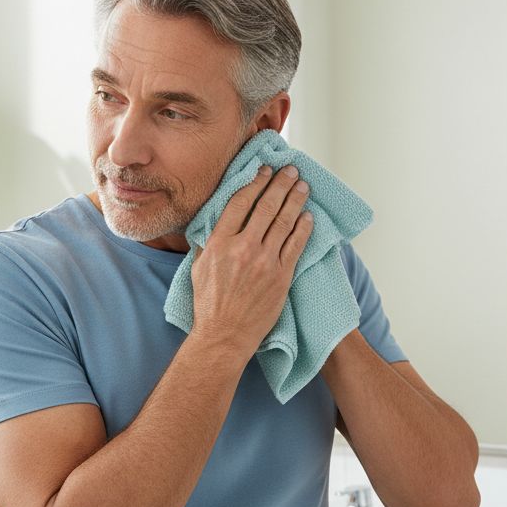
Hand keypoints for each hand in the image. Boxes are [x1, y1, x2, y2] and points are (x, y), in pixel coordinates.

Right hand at [189, 164, 312, 354]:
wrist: (224, 335)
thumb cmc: (209, 304)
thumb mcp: (198, 268)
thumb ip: (208, 242)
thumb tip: (214, 222)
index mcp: (219, 243)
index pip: (240, 202)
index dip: (255, 182)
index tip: (264, 170)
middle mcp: (242, 248)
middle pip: (266, 206)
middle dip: (280, 184)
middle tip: (291, 171)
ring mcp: (264, 261)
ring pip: (284, 222)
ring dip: (295, 200)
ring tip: (303, 185)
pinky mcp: (281, 276)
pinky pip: (296, 245)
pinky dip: (303, 227)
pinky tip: (308, 215)